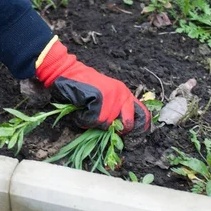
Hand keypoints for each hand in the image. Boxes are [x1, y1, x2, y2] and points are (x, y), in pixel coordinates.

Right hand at [35, 37, 149, 133]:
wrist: (67, 72)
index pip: (142, 115)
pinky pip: (93, 120)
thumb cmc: (84, 89)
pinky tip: (80, 109)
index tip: (129, 137)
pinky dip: (83, 119)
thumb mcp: (106, 98)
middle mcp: (123, 94)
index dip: (137, 129)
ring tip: (85, 110)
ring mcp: (112, 95)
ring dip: (92, 122)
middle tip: (98, 121)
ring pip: (106, 124)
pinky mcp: (100, 97)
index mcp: (126, 95)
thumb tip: (122, 132)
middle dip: (112, 129)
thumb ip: (116, 111)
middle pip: (124, 125)